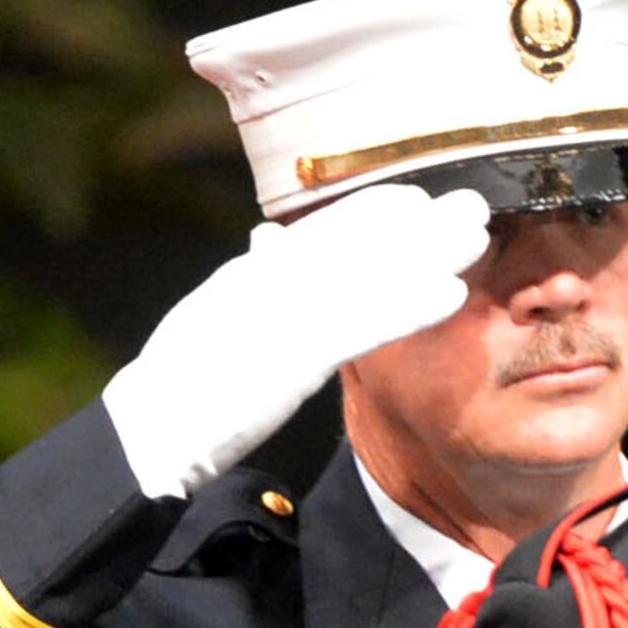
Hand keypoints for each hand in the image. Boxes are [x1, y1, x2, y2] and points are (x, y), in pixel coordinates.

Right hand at [103, 183, 495, 496]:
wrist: (152, 429)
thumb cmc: (182, 383)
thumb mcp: (218, 316)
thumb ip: (252, 281)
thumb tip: (269, 241)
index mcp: (252, 276)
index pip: (321, 232)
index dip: (374, 213)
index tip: (416, 198)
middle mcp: (269, 283)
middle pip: (354, 242)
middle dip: (414, 223)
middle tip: (468, 204)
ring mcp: (280, 316)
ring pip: (366, 274)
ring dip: (425, 252)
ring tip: (475, 235)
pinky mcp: (293, 356)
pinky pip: (361, 326)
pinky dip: (407, 307)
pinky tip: (448, 295)